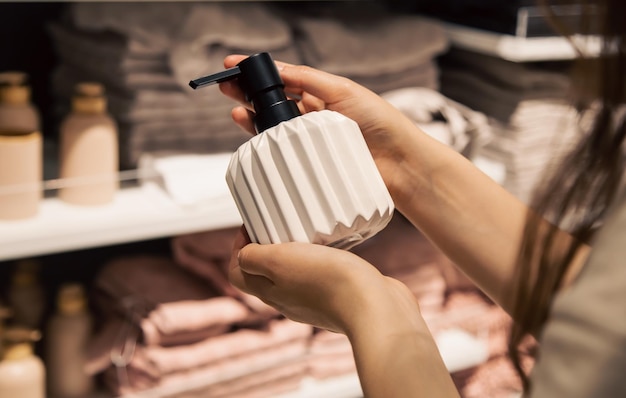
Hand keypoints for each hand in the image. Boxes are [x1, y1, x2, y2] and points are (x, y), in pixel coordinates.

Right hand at [219, 55, 417, 198]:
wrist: (400, 164)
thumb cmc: (380, 123)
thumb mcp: (344, 91)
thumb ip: (309, 81)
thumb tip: (278, 70)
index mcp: (321, 95)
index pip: (283, 80)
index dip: (258, 73)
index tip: (232, 66)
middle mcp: (313, 117)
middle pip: (272, 103)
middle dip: (248, 94)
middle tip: (226, 88)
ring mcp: (310, 141)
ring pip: (274, 128)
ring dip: (252, 118)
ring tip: (237, 112)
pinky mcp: (311, 164)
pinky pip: (283, 154)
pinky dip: (266, 145)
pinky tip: (254, 138)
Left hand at [228, 227, 421, 335]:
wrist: (374, 306)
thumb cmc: (327, 281)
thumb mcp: (278, 260)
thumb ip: (253, 257)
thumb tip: (242, 255)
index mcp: (270, 293)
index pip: (238, 274)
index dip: (238, 248)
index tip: (252, 226)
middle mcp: (289, 301)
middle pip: (264, 275)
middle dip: (267, 248)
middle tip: (279, 225)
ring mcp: (315, 303)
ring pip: (294, 276)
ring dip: (295, 254)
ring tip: (307, 232)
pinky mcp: (341, 298)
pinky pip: (323, 277)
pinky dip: (322, 261)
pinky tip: (334, 248)